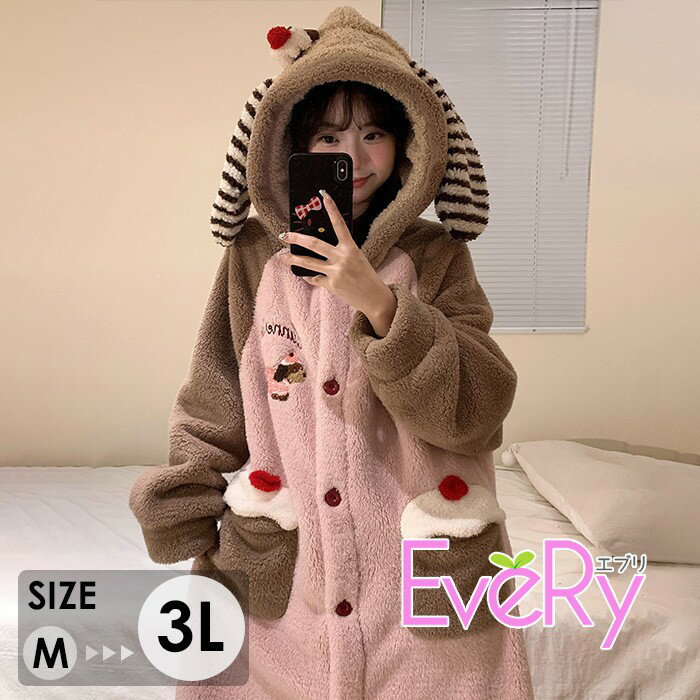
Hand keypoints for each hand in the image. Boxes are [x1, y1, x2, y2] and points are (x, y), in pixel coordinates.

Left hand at [279, 190, 396, 334]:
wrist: (375, 298)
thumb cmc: (366, 277)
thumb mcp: (357, 259)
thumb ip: (340, 253)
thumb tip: (318, 250)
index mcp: (351, 248)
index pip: (340, 224)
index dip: (332, 209)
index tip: (324, 195)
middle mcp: (343, 258)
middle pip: (314, 244)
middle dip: (296, 239)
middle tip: (284, 235)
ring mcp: (336, 272)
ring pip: (308, 263)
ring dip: (293, 259)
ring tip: (282, 257)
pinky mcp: (332, 285)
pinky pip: (315, 278)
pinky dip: (310, 277)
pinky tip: (307, 276)